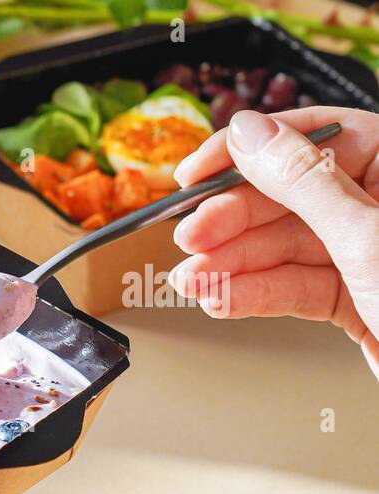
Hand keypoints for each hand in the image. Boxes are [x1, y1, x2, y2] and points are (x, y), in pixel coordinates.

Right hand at [170, 107, 378, 380]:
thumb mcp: (369, 237)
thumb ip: (304, 182)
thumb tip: (251, 134)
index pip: (313, 137)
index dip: (248, 152)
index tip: (197, 172)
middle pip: (288, 197)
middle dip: (233, 222)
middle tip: (191, 236)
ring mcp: (370, 254)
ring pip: (284, 248)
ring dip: (232, 266)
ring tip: (195, 279)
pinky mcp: (358, 299)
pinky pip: (294, 288)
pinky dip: (253, 295)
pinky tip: (222, 298)